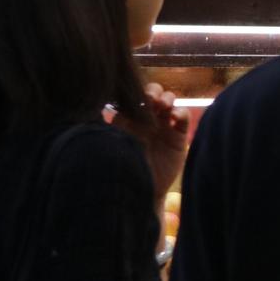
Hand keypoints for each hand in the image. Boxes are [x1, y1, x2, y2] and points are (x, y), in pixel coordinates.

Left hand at [114, 83, 190, 200]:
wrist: (144, 189)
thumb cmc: (126, 167)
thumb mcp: (115, 145)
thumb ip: (111, 128)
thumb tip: (96, 110)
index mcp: (129, 118)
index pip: (133, 97)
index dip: (136, 93)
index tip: (135, 99)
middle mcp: (147, 118)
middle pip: (152, 93)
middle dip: (153, 92)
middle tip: (152, 100)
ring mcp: (164, 124)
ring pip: (169, 100)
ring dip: (167, 98)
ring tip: (163, 106)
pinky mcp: (178, 134)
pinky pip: (182, 116)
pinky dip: (181, 112)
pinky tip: (174, 117)